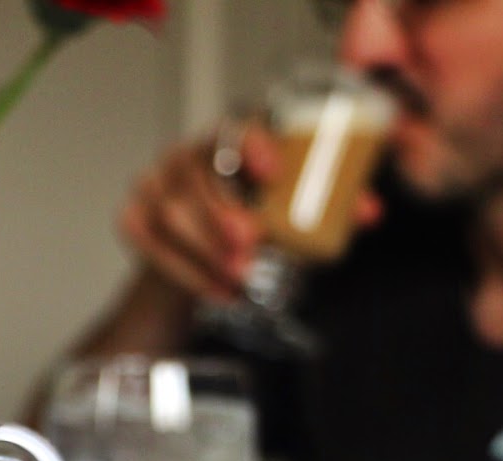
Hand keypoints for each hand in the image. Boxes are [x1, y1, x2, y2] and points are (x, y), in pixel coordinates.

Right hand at [117, 124, 382, 302]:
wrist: (203, 263)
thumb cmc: (251, 225)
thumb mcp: (293, 212)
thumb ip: (331, 206)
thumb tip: (368, 211)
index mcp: (229, 140)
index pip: (235, 128)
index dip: (252, 145)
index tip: (271, 169)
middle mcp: (186, 155)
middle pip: (196, 175)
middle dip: (222, 213)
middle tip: (249, 244)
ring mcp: (155, 185)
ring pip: (172, 213)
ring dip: (206, 250)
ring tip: (238, 277)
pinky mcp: (134, 218)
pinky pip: (151, 242)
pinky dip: (188, 271)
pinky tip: (218, 290)